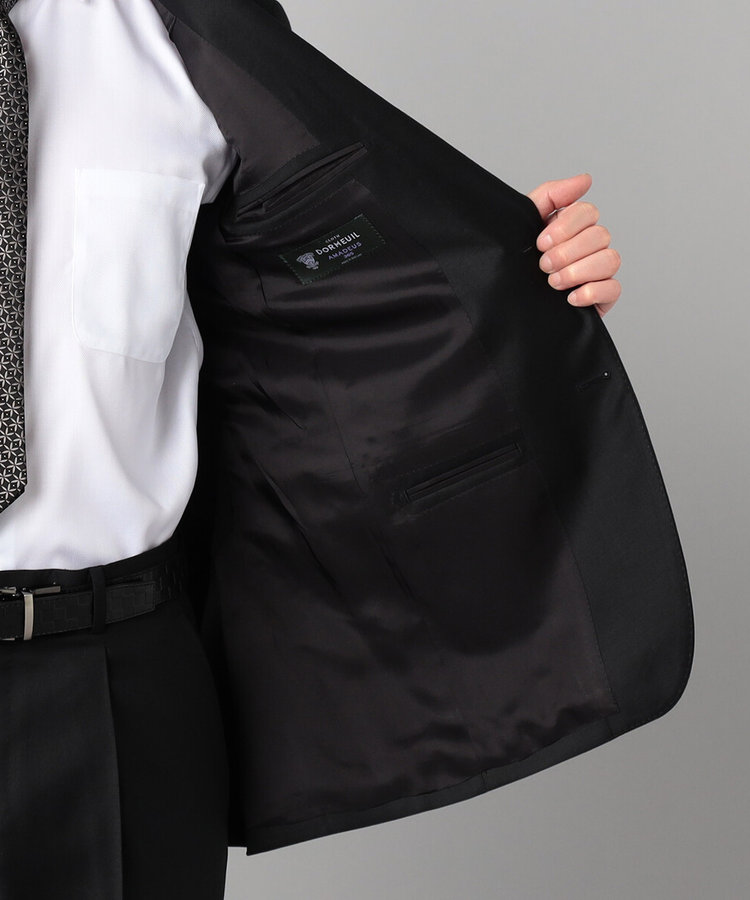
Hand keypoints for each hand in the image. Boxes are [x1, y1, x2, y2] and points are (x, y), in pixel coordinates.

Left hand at [526, 174, 621, 316]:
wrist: (509, 305)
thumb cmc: (517, 265)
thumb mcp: (525, 225)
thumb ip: (551, 196)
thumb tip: (586, 179)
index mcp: (574, 227)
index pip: (588, 212)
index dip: (565, 226)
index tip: (540, 243)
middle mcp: (590, 246)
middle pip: (600, 235)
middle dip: (567, 252)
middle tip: (543, 266)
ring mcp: (599, 271)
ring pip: (610, 259)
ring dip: (578, 271)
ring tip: (553, 283)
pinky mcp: (603, 297)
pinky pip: (613, 288)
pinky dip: (591, 292)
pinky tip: (569, 298)